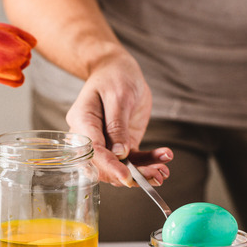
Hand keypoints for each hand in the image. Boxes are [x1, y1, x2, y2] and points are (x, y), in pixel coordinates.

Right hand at [65, 52, 171, 186]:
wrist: (116, 69)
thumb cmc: (113, 76)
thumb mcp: (118, 96)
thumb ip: (117, 126)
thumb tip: (120, 154)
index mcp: (82, 122)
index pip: (94, 151)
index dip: (110, 167)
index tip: (127, 177)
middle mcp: (90, 137)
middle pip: (106, 166)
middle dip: (131, 174)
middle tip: (155, 175)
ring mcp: (106, 142)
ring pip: (121, 166)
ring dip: (143, 172)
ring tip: (163, 171)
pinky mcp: (121, 144)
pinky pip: (133, 158)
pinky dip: (149, 161)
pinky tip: (164, 158)